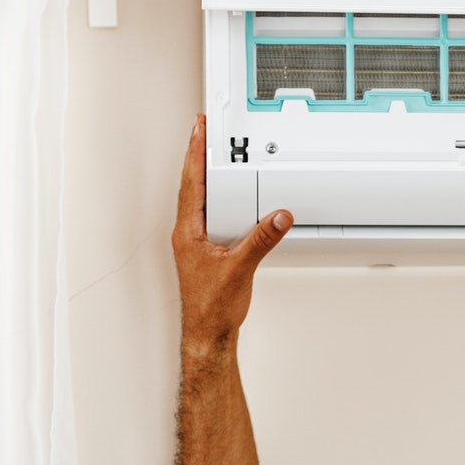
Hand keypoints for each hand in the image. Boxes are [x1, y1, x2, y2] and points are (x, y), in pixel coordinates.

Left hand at [173, 113, 291, 343]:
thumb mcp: (241, 269)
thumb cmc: (212, 308)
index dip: (195, 153)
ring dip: (203, 174)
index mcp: (188, 233)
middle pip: (191, 184)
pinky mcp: (204, 251)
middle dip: (197, 155)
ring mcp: (194, 242)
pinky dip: (214, 198)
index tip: (199, 129)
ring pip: (197, 199)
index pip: (191, 183)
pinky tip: (223, 195)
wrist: (208, 334)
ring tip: (209, 152)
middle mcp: (187, 234)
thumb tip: (278, 217)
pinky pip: (207, 215)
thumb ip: (261, 240)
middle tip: (202, 130)